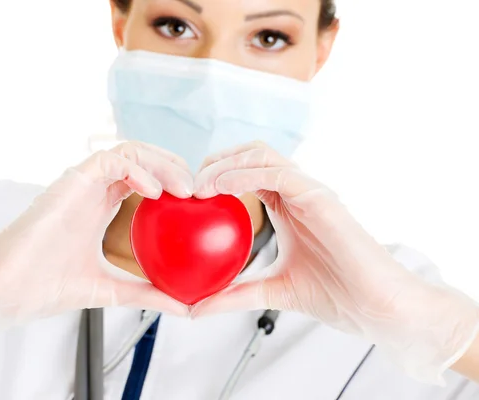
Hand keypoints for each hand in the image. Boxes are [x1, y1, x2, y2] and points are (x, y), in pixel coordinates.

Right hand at [0, 142, 192, 341]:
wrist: (7, 289)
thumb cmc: (47, 287)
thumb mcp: (112, 290)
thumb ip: (146, 292)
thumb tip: (184, 307)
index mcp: (102, 204)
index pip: (145, 177)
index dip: (172, 181)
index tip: (196, 202)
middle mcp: (94, 188)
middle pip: (143, 157)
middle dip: (174, 166)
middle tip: (197, 191)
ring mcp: (82, 181)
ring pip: (131, 150)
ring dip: (162, 163)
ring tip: (184, 188)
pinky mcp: (72, 180)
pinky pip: (111, 160)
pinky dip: (137, 170)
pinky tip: (155, 192)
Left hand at [191, 141, 478, 383]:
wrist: (378, 307)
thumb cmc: (336, 296)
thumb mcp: (272, 292)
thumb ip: (235, 294)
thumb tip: (195, 309)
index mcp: (288, 205)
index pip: (246, 173)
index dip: (216, 175)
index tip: (189, 195)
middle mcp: (298, 191)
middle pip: (250, 154)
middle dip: (215, 161)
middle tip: (189, 185)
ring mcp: (309, 190)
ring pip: (260, 154)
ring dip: (224, 164)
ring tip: (198, 188)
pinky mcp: (319, 196)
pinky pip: (276, 173)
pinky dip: (243, 175)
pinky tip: (219, 189)